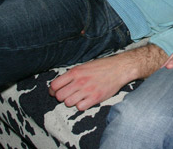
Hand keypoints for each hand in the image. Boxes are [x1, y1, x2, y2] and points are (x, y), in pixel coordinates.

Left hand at [49, 44, 167, 110]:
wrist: (119, 69)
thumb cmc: (102, 67)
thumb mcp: (84, 66)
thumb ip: (71, 75)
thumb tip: (58, 85)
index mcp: (75, 72)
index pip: (54, 85)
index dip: (53, 90)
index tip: (56, 91)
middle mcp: (79, 81)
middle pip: (59, 96)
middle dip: (62, 96)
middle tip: (68, 94)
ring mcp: (87, 90)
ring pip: (68, 103)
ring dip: (72, 101)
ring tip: (78, 97)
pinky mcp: (95, 98)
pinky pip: (80, 107)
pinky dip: (81, 105)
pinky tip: (86, 99)